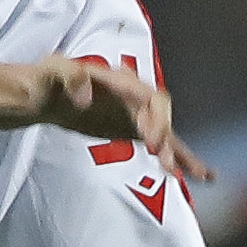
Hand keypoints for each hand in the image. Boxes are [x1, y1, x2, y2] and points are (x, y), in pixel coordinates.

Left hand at [37, 58, 211, 182]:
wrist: (45, 94)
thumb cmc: (48, 79)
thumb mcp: (53, 70)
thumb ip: (69, 76)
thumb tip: (86, 98)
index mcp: (121, 80)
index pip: (148, 98)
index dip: (154, 119)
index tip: (151, 142)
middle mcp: (135, 95)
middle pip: (161, 115)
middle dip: (165, 137)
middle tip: (162, 160)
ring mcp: (137, 113)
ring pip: (167, 133)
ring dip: (180, 153)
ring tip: (199, 174)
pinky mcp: (135, 130)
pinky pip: (163, 145)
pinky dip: (181, 159)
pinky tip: (201, 175)